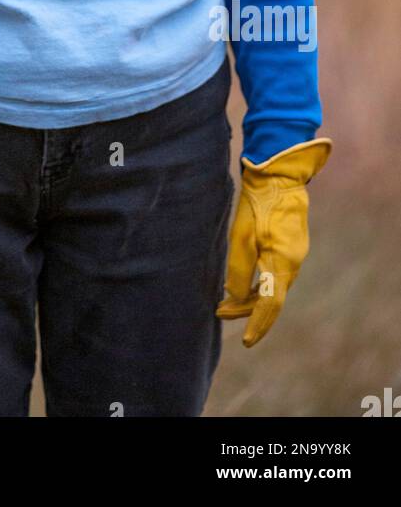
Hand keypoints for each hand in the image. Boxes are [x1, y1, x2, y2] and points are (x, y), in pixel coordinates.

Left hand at [216, 137, 331, 346]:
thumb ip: (239, 270)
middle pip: (271, 297)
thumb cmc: (257, 203)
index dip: (257, 324)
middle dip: (246, 309)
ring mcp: (295, 253)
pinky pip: (276, 272)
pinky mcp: (291, 244)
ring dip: (252, 296)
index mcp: (283, 262)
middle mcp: (293, 262)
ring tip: (226, 301)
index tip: (245, 341)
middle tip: (219, 311)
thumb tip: (235, 297)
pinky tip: (244, 282)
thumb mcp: (241, 236)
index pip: (270, 304)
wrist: (278, 174)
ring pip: (273, 285)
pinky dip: (259, 282)